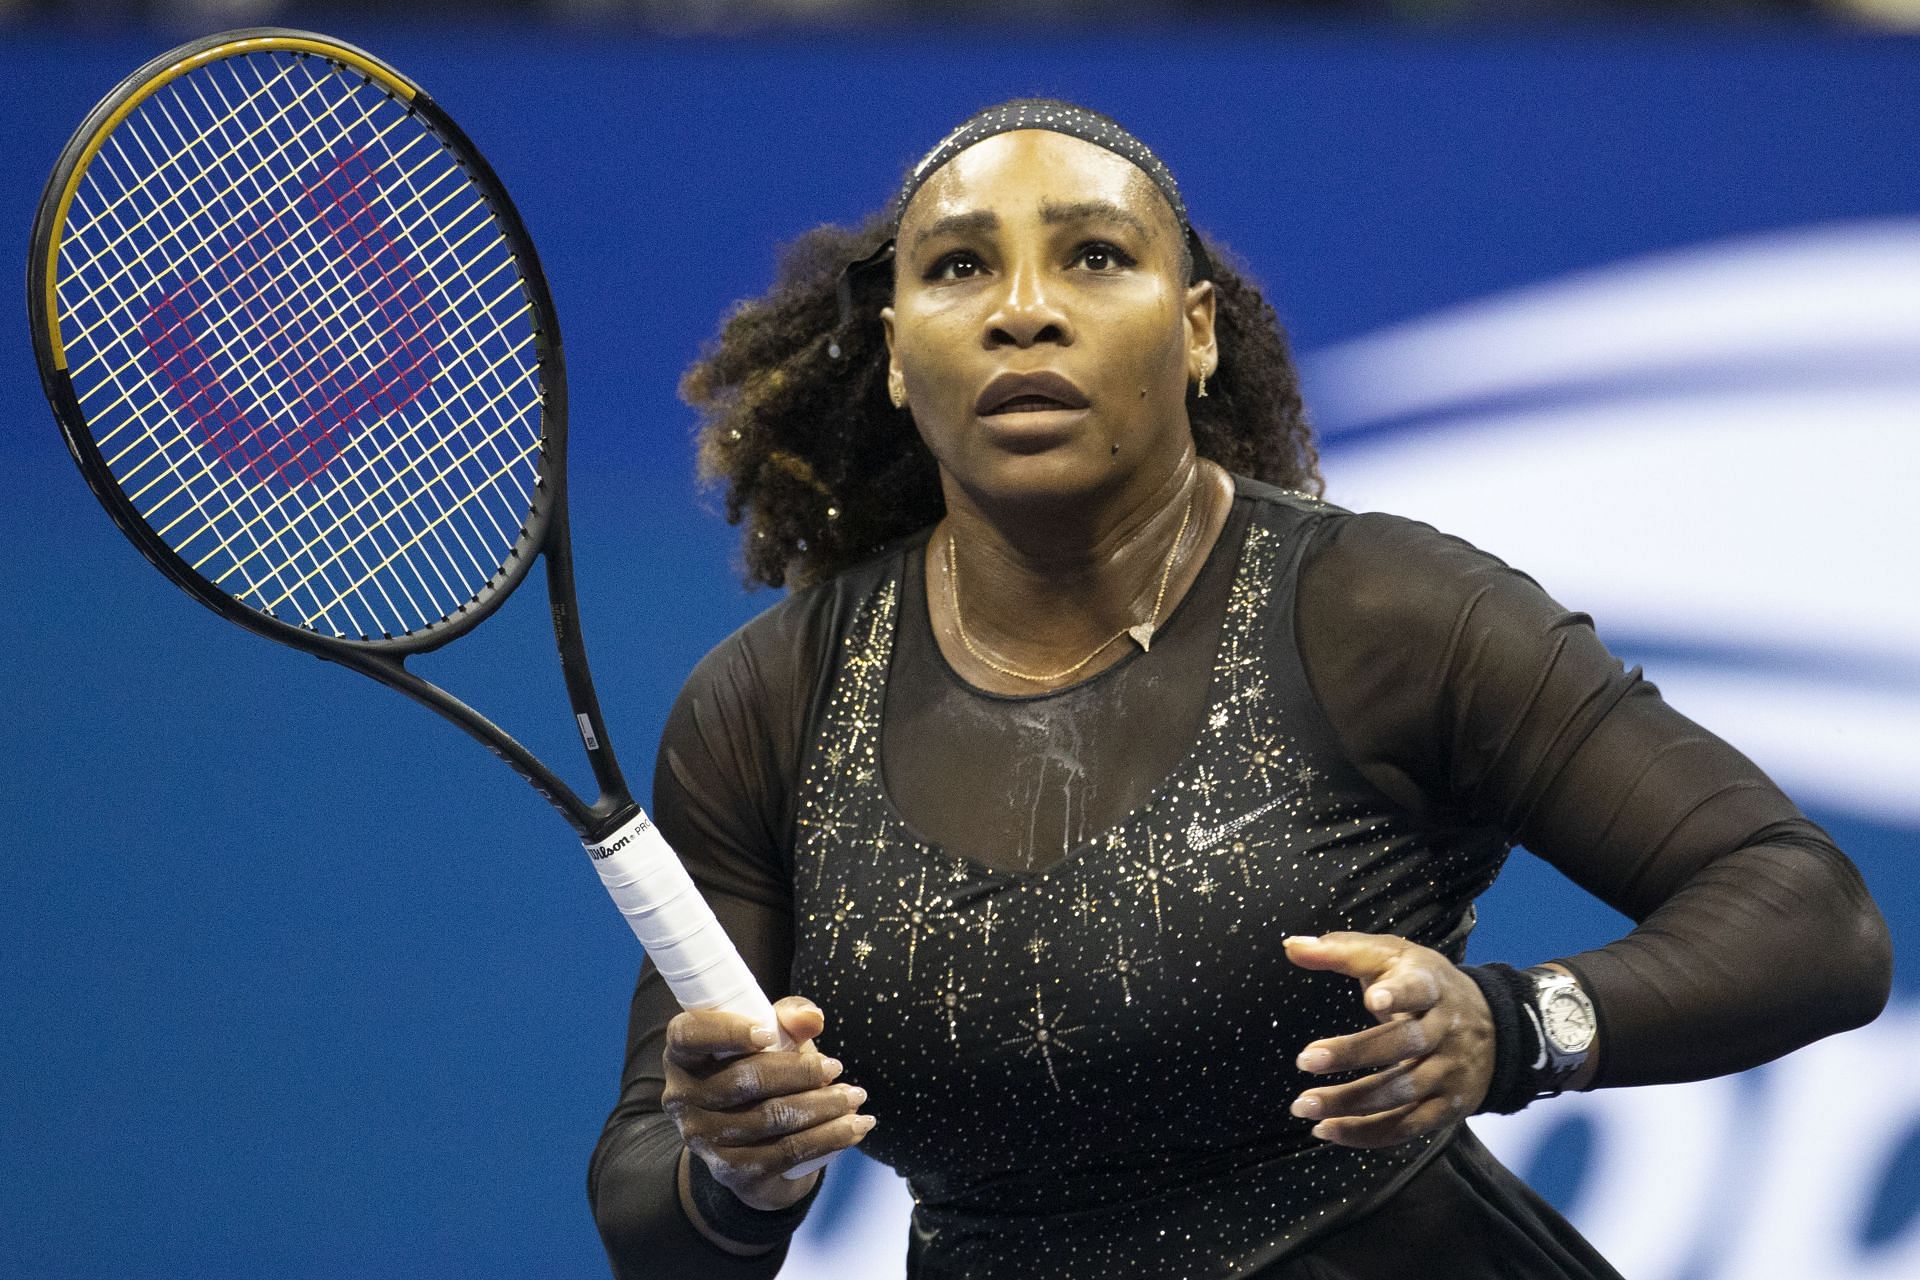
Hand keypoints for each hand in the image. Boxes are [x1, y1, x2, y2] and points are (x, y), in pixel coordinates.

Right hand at [661, 996, 874, 1210]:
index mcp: (684, 1056)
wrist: (754, 1146)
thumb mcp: (771, 1038)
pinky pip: (787, 1152)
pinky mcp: (732, 1172)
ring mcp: (704, 1140)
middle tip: (836, 1066)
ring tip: (855, 1096)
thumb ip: (788, 1018)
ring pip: (771, 1117)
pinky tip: (856, 1127)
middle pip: (744, 1079)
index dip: (726, 1031)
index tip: (768, 1033)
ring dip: (823, 1105)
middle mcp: (683, 1099)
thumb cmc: (760, 1072)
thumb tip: (812, 1019)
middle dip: (800, 1071)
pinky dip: (829, 1137)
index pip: (688, 1034)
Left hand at [1282, 932, 1492, 1148]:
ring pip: (1402, 1092)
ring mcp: (1449, 1072)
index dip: (1399, 994)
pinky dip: (1366, 1133)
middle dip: (1352, 1053)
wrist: (1496, 1026)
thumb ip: (1341, 951)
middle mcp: (1445, 1030)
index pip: (1418, 988)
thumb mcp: (1392, 957)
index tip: (1374, 998)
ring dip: (1349, 1103)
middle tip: (1305, 1059)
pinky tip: (1327, 1130)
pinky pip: (1407, 1127)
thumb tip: (1291, 946)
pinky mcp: (1449, 1108)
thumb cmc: (1423, 984)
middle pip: (1403, 1043)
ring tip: (1304, 1105)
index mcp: (1431, 986)